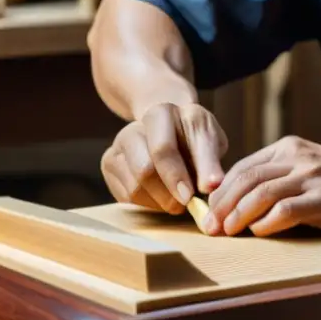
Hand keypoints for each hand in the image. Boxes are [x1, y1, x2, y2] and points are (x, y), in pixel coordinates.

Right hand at [101, 102, 227, 213]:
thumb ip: (210, 162)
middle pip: (144, 170)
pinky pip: (126, 197)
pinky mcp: (109, 165)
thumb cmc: (193, 137)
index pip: (162, 149)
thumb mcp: (210, 141)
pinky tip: (162, 195)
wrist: (170, 129)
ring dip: (160, 202)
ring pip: (134, 188)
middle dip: (168, 194)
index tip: (191, 196)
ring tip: (177, 198)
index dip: (176, 176)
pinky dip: (149, 204)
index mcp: (160, 114)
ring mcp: (117, 147)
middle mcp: (133, 128)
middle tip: (185, 204)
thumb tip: (211, 186)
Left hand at [204, 136, 320, 236]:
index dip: (221, 190)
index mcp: (286, 149)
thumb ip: (274, 176)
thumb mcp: (301, 166)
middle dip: (223, 203)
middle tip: (209, 225)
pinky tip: (258, 232)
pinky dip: (267, 222)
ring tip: (226, 231)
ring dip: (239, 214)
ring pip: (262, 192)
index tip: (208, 210)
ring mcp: (310, 178)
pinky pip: (286, 209)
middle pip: (248, 178)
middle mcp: (295, 159)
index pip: (243, 167)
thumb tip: (233, 203)